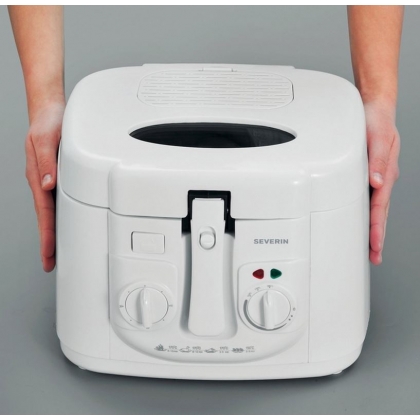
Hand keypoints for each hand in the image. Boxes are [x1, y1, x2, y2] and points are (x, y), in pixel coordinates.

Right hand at [25, 101, 64, 271]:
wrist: (48, 110)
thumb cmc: (48, 123)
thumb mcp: (47, 139)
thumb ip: (47, 162)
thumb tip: (48, 185)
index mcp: (40, 177)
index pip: (44, 213)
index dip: (47, 236)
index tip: (48, 254)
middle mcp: (43, 181)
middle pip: (46, 217)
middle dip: (48, 242)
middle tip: (50, 262)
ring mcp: (48, 180)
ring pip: (51, 212)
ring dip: (53, 231)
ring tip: (56, 250)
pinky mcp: (55, 175)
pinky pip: (57, 201)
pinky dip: (58, 216)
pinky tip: (62, 223)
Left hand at [365, 100, 399, 264]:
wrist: (376, 110)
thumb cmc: (377, 122)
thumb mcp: (377, 138)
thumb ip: (378, 160)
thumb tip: (377, 183)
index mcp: (385, 174)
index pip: (379, 206)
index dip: (376, 226)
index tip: (374, 244)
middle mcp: (383, 179)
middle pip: (379, 213)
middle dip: (377, 236)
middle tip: (375, 256)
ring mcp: (377, 179)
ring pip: (375, 208)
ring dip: (374, 228)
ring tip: (371, 247)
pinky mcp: (370, 175)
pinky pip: (369, 199)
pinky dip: (368, 214)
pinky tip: (365, 222)